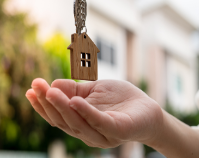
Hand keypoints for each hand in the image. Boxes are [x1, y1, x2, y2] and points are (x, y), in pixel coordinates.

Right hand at [26, 78, 162, 147]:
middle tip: (37, 87)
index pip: (59, 116)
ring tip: (51, 92)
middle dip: (48, 104)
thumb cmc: (121, 99)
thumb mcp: (95, 90)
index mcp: (82, 122)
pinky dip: (86, 112)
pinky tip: (75, 101)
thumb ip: (76, 90)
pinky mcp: (118, 130)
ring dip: (62, 107)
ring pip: (78, 123)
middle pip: (64, 120)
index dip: (43, 105)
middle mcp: (89, 132)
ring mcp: (104, 134)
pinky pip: (100, 122)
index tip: (31, 89)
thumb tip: (53, 84)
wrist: (147, 109)